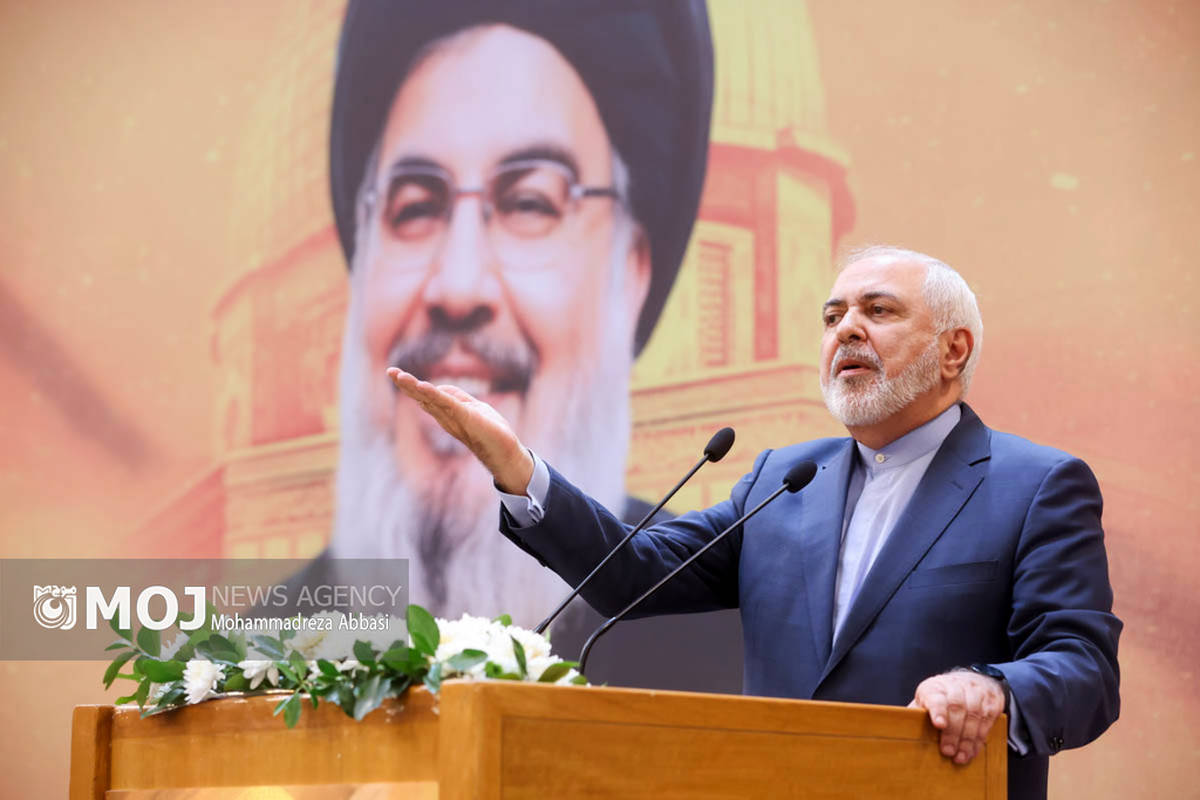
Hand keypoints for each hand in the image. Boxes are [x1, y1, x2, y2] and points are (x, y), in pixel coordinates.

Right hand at [387, 367, 533, 493]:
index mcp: (446, 413)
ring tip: (400, 376)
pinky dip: (435, 395)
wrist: (506, 452)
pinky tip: (423, 386)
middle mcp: (446, 417)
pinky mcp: (467, 418)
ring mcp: (455, 418)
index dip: (410, 385)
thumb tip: (439, 388)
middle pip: (422, 397)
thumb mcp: (472, 407)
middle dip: (405, 384)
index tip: (394, 373)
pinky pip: (448, 404)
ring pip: (431, 399)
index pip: (425, 396)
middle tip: (389, 371)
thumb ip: (456, 397)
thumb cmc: (491, 431)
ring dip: (415, 387)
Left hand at [908, 670, 1005, 764]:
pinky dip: (979, 739)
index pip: (936, 696)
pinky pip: (987, 721)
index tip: (938, 725)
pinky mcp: (990, 701)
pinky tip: (972, 751)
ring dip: (967, 740)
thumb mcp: (927, 700)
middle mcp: (956, 686)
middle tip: (947, 751)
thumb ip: (917, 714)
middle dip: (953, 733)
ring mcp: (976, 692)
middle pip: (956, 708)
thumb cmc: (943, 696)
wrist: (973, 680)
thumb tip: (900, 731)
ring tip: (960, 757)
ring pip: (974, 716)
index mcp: (935, 687)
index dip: (937, 710)